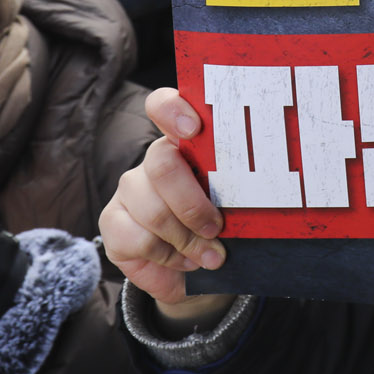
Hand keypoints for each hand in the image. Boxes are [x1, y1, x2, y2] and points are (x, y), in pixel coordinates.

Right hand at [99, 88, 232, 324]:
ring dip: (186, 241)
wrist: (196, 267)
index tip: (194, 128)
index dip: (173, 110)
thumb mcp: (238, 208)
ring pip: (153, 209)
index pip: (164, 106)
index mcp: (186, 144)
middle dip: (193, 204)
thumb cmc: (222, 226)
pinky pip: (138, 239)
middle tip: (217, 229)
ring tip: (208, 256)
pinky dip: (167, 257)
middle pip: (162, 164)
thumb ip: (241, 195)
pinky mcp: (112, 221)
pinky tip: (182, 261)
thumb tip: (261, 199)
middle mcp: (154, 160)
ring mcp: (130, 189)